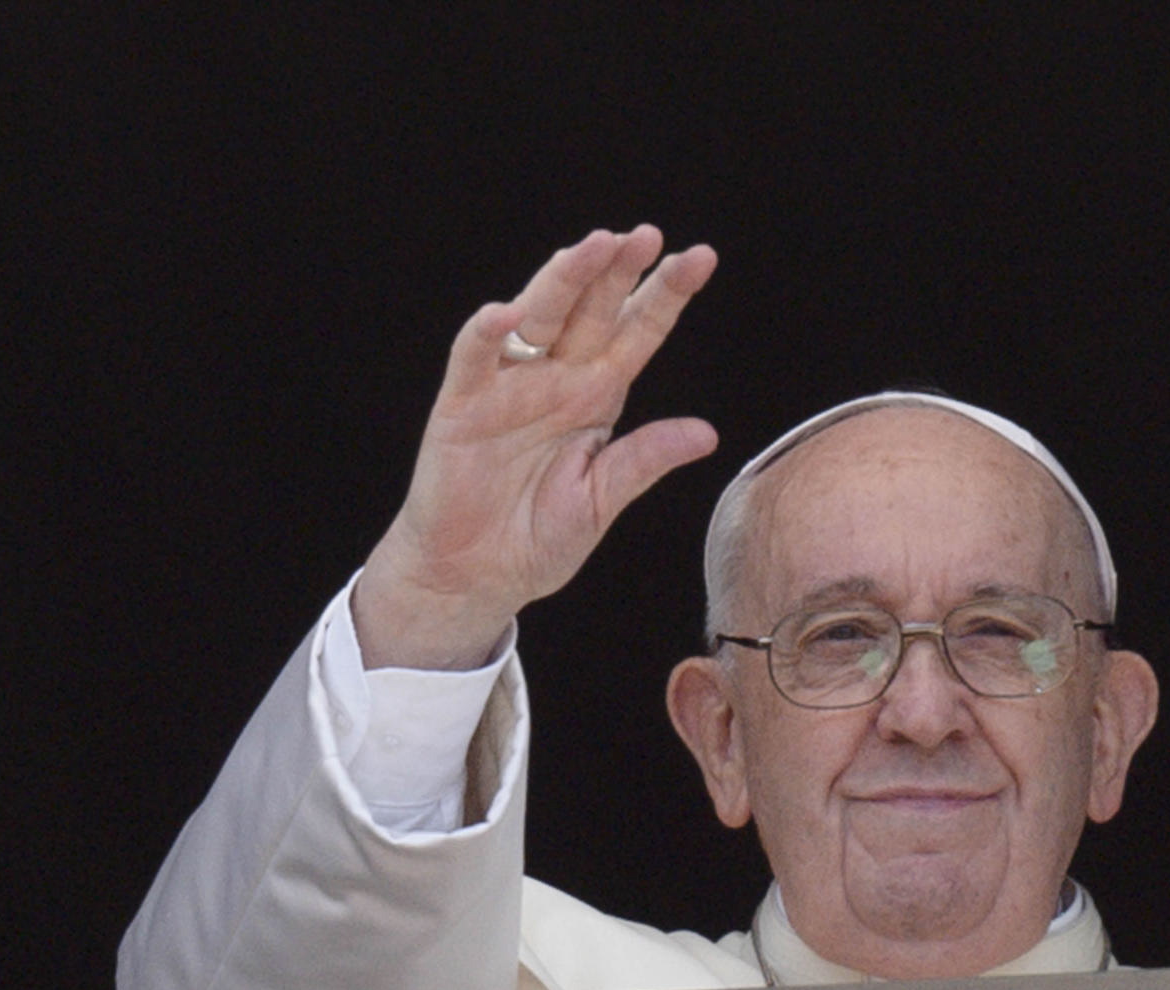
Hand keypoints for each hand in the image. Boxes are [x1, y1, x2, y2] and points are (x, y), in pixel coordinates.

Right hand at [353, 226, 719, 669]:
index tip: (701, 258)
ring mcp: (509, 386)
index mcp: (597, 395)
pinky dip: (487, 335)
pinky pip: (475, 359)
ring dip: (565, 280)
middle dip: (618, 271)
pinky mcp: (463, 405)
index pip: (638, 331)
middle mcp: (556, 378)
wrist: (475, 575)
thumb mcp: (601, 500)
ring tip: (595, 246)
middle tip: (647, 235)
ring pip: (539, 316)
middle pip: (592, 310)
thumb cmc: (538, 538)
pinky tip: (506, 313)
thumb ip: (644, 461)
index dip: (666, 295)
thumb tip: (706, 433)